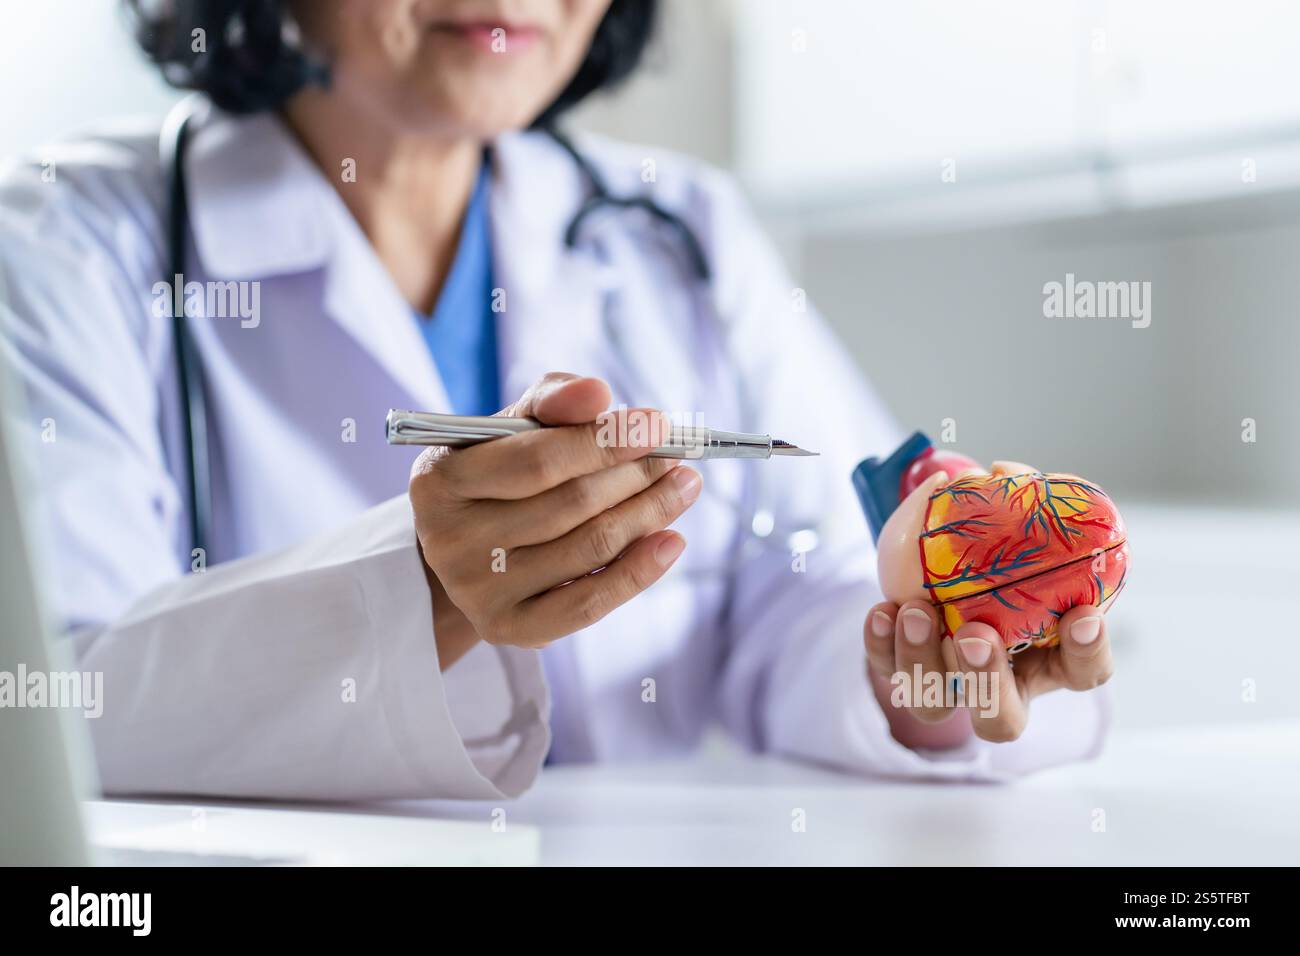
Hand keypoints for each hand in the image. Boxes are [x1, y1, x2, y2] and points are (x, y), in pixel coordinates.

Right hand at [409, 372, 701, 668]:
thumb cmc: (500, 471)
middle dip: (636, 476)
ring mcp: (477, 592)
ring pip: (587, 548)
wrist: (472, 546)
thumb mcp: (513, 427)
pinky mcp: (509, 628)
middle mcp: (449, 541)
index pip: (537, 461)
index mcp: (439, 480)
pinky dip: (639, 571)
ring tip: (683, 487)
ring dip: (649, 513)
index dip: (605, 442)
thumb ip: (552, 401)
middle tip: (677, 459)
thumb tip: (596, 394)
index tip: (658, 424)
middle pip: (570, 505)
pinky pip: (589, 603)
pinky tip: (671, 540)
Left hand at [862, 460, 1115, 747]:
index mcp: (1050, 658)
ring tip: (916, 610)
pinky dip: (881, 645)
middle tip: (974, 634)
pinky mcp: (903, 674)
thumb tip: (1004, 475)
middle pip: (1002, 719)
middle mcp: (1002, 686)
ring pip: (936, 706)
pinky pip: (888, 671)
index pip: (1085, 672)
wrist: (941, 570)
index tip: (1082, 614)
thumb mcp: (1019, 533)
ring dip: (923, 659)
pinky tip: (882, 611)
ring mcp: (949, 688)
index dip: (1089, 652)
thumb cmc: (1000, 557)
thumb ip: (1022, 508)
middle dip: (986, 680)